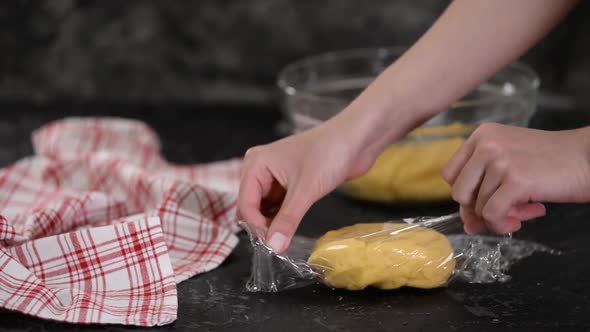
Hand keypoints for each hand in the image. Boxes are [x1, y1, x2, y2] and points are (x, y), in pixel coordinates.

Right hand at [238, 112, 376, 252]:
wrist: (357, 139)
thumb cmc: (330, 152)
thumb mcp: (306, 190)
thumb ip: (287, 220)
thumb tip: (273, 246)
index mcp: (256, 163)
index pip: (245, 203)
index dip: (256, 226)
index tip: (272, 245)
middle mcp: (261, 169)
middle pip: (251, 207)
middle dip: (262, 226)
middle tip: (278, 244)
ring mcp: (275, 176)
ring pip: (264, 208)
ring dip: (272, 224)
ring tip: (285, 239)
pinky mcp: (290, 183)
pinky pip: (278, 206)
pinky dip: (282, 218)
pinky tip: (290, 229)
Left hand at [443, 123, 589, 233]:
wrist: (589, 158)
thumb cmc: (551, 163)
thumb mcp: (509, 165)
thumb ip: (484, 189)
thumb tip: (468, 225)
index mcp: (481, 135)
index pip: (450, 174)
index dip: (466, 194)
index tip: (485, 201)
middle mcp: (486, 144)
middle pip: (458, 193)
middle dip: (479, 209)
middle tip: (506, 210)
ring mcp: (499, 161)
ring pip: (478, 207)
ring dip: (502, 216)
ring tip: (527, 208)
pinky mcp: (515, 180)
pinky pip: (493, 215)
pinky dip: (505, 223)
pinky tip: (529, 214)